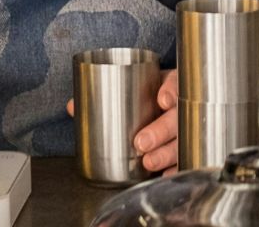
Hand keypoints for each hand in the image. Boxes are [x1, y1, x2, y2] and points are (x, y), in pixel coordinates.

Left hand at [67, 69, 181, 173]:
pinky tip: (164, 176)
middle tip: (141, 142)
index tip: (162, 100)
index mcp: (169, 85)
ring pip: (181, 141)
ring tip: (148, 162)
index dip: (171, 91)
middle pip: (177, 118)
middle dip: (161, 130)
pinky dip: (174, 169)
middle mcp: (181, 106)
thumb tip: (73, 106)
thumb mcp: (131, 87)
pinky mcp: (184, 146)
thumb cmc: (148, 95)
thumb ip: (102, 95)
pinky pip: (184, 159)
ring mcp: (186, 128)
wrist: (168, 101)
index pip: (175, 83)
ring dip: (166, 153)